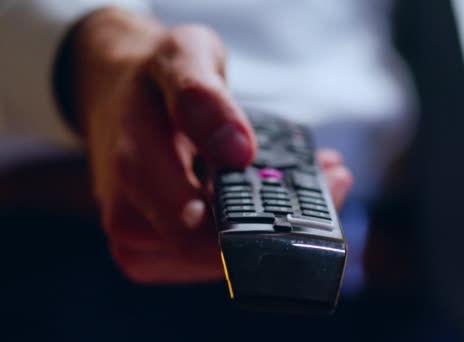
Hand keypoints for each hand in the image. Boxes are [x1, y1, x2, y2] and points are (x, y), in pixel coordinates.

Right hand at [66, 8, 351, 283]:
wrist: (114, 94)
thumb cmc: (150, 77)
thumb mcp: (179, 57)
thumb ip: (202, 99)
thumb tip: (238, 152)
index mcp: (135, 174)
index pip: (205, 236)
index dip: (269, 226)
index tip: (322, 188)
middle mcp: (132, 223)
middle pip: (225, 255)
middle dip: (285, 222)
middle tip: (333, 177)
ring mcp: (144, 244)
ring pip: (224, 260)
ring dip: (275, 225)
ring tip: (315, 178)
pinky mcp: (159, 251)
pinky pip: (213, 255)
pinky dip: (252, 229)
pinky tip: (277, 194)